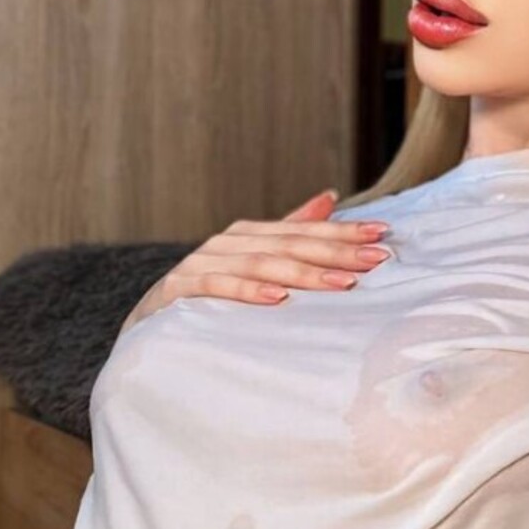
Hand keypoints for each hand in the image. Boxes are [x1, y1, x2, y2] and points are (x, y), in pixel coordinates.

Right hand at [118, 189, 391, 332]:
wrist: (145, 332)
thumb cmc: (207, 299)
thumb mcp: (251, 264)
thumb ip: (289, 231)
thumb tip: (330, 196)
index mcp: (247, 236)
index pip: (303, 232)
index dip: (343, 232)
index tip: (383, 235)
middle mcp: (224, 244)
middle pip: (287, 245)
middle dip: (335, 251)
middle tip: (377, 259)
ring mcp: (199, 264)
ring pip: (259, 264)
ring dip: (304, 273)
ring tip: (342, 282)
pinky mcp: (177, 292)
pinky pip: (216, 287)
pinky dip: (247, 291)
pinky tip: (278, 298)